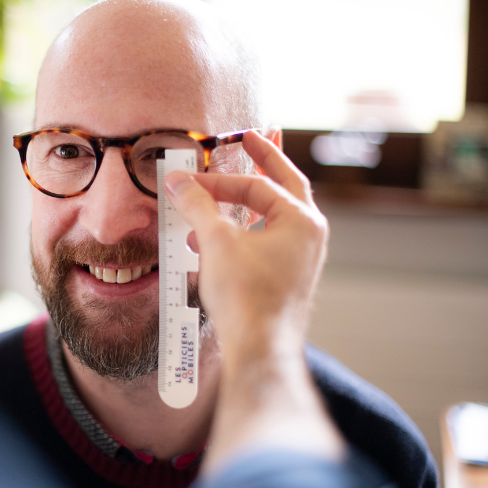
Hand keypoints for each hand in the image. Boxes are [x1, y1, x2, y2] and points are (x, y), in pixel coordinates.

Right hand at [164, 130, 342, 472]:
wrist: (259, 350)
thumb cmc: (246, 296)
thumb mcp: (216, 241)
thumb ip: (197, 205)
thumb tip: (178, 181)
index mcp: (301, 220)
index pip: (256, 185)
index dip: (217, 179)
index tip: (186, 180)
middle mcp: (309, 235)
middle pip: (284, 186)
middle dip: (264, 162)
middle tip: (251, 137)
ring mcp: (300, 258)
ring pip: (271, 217)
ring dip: (241, 206)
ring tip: (211, 202)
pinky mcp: (286, 278)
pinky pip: (264, 242)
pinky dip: (239, 234)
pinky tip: (210, 244)